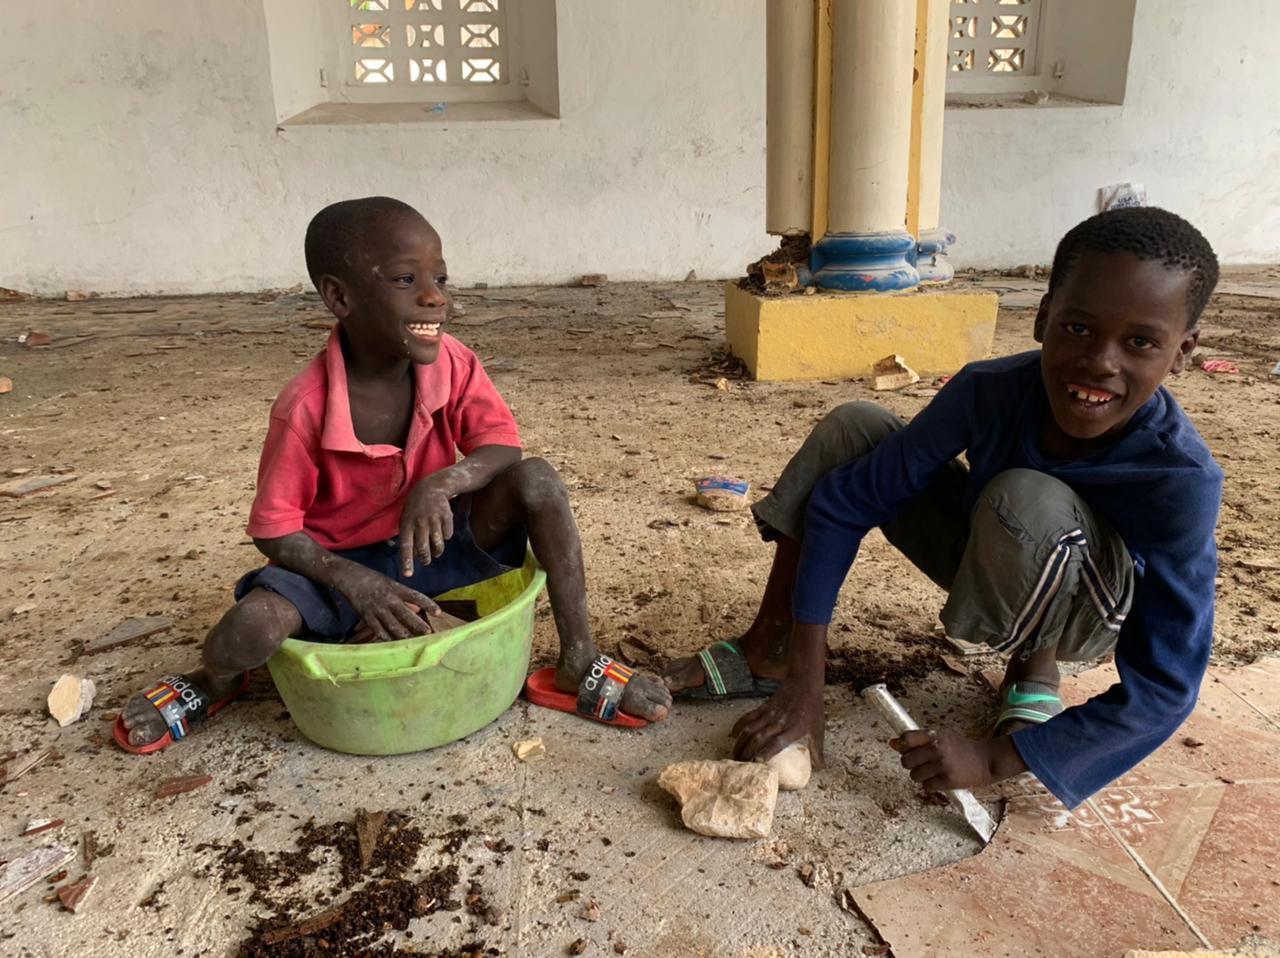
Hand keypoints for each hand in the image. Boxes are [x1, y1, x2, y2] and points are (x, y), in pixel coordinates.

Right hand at [334, 565, 439, 640]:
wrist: (350, 578)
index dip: (428, 604)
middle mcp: (388, 599)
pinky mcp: (367, 617)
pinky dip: (388, 638)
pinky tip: (395, 643)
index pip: (416, 596)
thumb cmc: (374, 580)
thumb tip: (418, 609)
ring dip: (405, 635)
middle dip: (418, 625)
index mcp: (396, 588)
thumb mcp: (391, 583)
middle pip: (406, 615)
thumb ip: (404, 597)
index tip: (438, 612)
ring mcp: (377, 609)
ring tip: (414, 642)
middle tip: (429, 633)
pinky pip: (379, 631)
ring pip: (393, 626)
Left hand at [399, 479, 453, 573]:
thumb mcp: (407, 518)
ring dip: (437, 551)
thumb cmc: (416, 507)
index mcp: (407, 523)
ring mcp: (434, 519)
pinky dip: (445, 537)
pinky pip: (447, 535)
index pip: (406, 546)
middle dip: (425, 559)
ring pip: (437, 544)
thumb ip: (408, 535)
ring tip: (436, 552)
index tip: (408, 575)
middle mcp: (420, 522)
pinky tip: (442, 531)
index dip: (407, 562)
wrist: (432, 487)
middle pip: (423, 548)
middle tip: (426, 561)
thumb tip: (412, 555)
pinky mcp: (446, 516)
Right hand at [730, 681, 826, 767]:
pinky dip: (739, 726)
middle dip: (748, 752)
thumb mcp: (818, 729)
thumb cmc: (812, 708)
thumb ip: (818, 749)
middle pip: (759, 738)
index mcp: (793, 728)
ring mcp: (769, 714)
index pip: (777, 742)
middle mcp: (779, 722)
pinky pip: (748, 717)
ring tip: (734, 755)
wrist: (804, 683)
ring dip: (741, 742)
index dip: (766, 752)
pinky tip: (733, 735)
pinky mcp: (763, 707)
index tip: (757, 762)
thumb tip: (821, 768)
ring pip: (750, 729)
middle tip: (741, 765)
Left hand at [890, 729, 1016, 792]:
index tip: (908, 749)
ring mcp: (942, 765)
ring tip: (933, 772)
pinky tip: (940, 780)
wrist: (986, 760)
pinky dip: (930, 785)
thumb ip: (918, 740)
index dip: (903, 745)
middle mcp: (937, 749)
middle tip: (922, 763)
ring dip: (921, 776)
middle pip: (906, 761)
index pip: (906, 738)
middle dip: (911, 764)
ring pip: (914, 776)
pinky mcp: (948, 781)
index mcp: (934, 735)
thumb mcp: (941, 737)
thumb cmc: (960, 748)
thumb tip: (892, 743)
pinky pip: (926, 787)